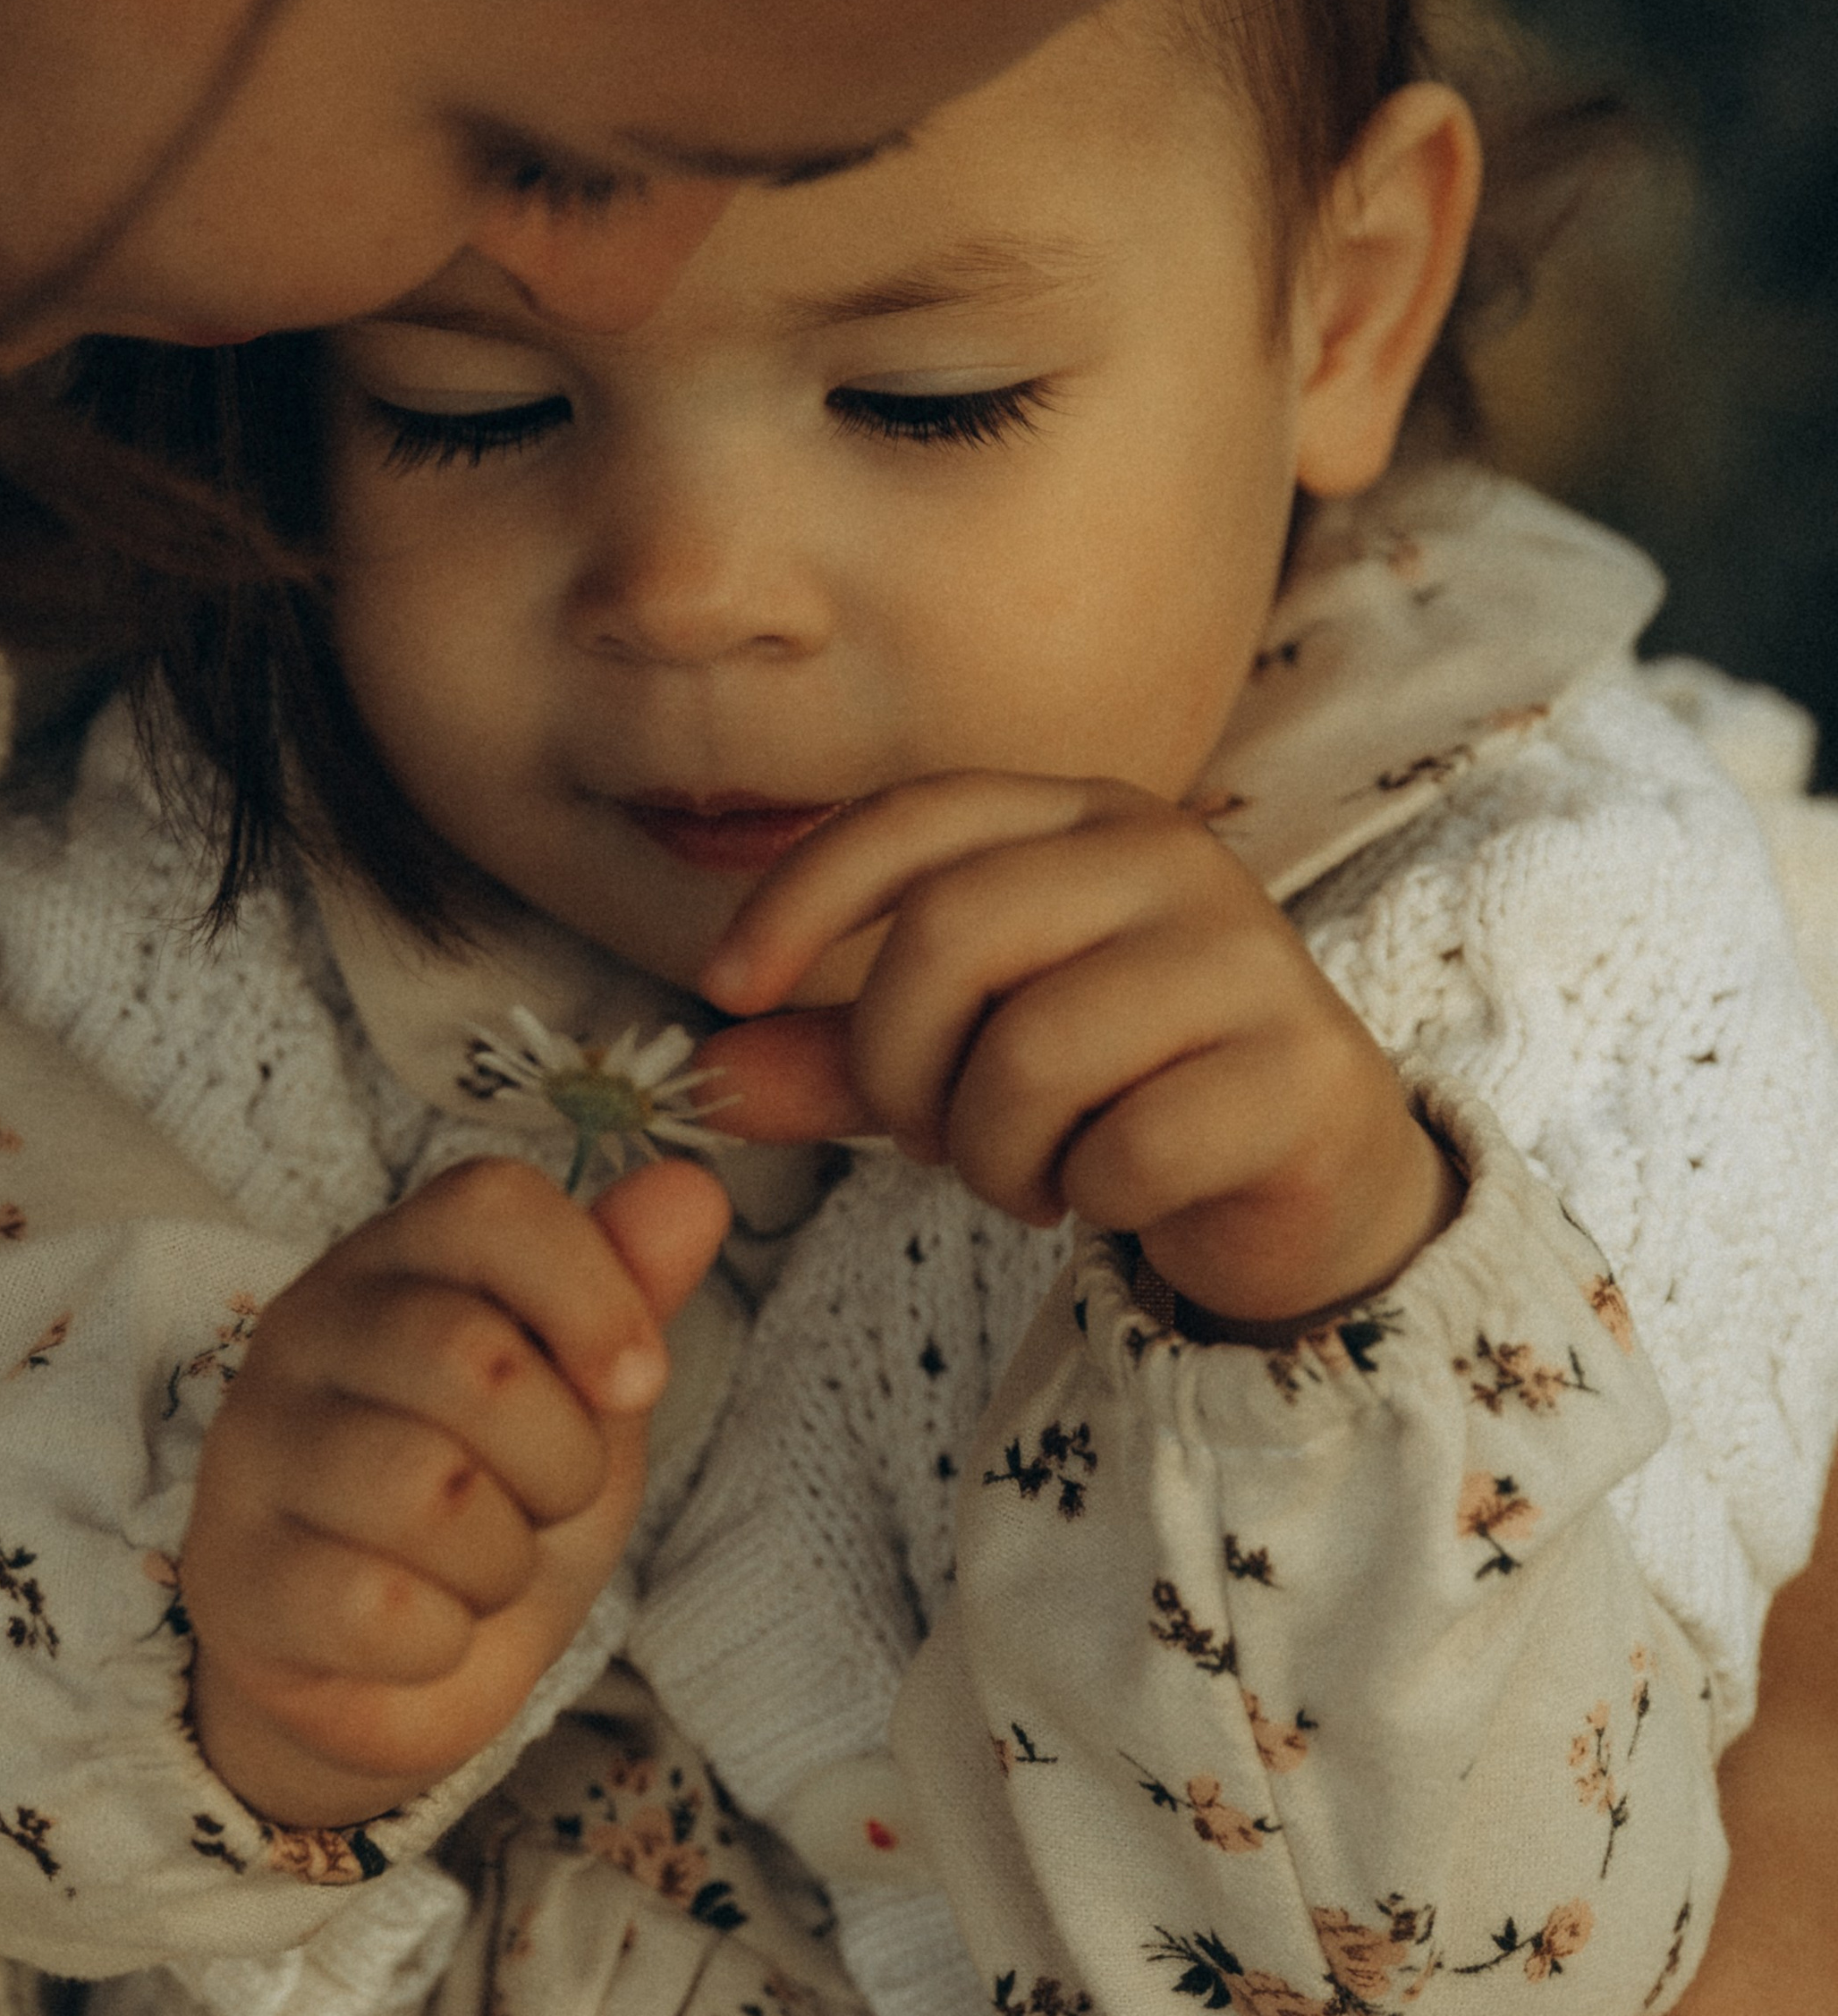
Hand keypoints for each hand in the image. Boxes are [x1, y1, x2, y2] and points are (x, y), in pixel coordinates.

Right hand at [183, 1154, 729, 1828]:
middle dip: (561, 1463)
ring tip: (473, 1571)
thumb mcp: (580, 1399)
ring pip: (431, 1491)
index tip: (639, 1383)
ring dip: (500, 1564)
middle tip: (540, 1504)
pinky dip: (440, 1641)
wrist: (390, 1670)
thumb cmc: (493, 1506)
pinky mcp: (235, 1574)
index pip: (489, 1205)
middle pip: (473, 1357)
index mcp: (400, 1260)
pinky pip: (382, 1608)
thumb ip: (628, 1294)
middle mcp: (309, 1329)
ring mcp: (255, 1449)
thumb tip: (692, 1190)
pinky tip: (415, 1630)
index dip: (592, 1293)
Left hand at [697, 774, 1456, 1324]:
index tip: (724, 991)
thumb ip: (839, 1061)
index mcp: (1082, 818)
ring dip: (990, 1154)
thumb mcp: (962, 1058)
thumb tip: (711, 1083)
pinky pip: (1127, 1149)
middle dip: (898, 1066)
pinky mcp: (1300, 1070)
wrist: (1305, 1173)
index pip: (914, 818)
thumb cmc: (1117, 1089)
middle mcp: (1169, 858)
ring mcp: (1246, 957)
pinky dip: (1088, 1197)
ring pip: (1032, 1053)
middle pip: (952, 934)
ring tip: (1028, 1172)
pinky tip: (1112, 1191)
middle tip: (928, 1136)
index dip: (800, 897)